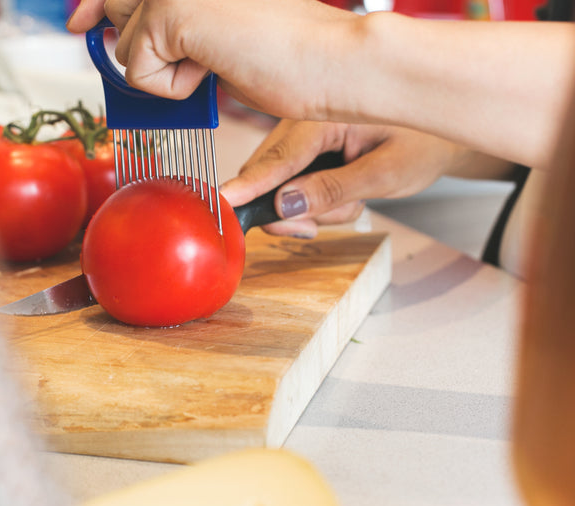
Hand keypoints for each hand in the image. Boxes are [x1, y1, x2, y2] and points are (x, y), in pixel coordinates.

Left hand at [67, 0, 358, 120]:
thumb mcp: (215, 29)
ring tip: (215, 62)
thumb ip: (171, 22)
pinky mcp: (170, 12)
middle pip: (114, 8)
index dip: (94, 5)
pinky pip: (139, 72)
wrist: (329, 61)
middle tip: (187, 58)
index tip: (79, 23)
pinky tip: (212, 70)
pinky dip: (171, 88)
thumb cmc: (285, 52)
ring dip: (162, 70)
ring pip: (125, 45)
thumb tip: (118, 34)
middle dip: (136, 44)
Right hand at [220, 119, 463, 236]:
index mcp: (326, 116)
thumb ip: (333, 189)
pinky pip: (290, 184)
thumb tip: (285, 206)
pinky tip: (345, 195)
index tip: (224, 204)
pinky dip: (314, 201)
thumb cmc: (424, 141)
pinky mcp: (305, 149)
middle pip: (268, 174)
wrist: (440, 130)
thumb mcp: (386, 173)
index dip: (250, 185)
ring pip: (278, 184)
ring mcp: (302, 135)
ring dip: (310, 207)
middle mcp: (305, 121)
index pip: (279, 157)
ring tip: (352, 201)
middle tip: (315, 229)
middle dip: (290, 209)